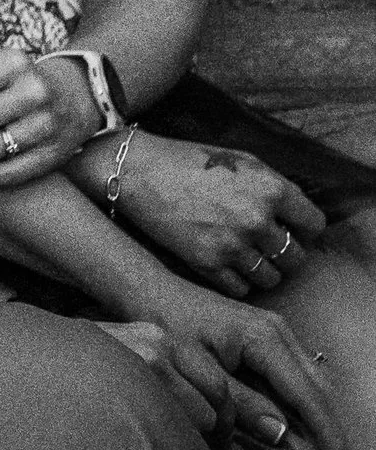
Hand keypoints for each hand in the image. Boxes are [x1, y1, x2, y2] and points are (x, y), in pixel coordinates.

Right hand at [110, 133, 326, 298]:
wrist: (136, 171)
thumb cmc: (188, 160)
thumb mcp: (240, 160)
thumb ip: (274, 187)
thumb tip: (297, 215)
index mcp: (271, 188)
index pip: (314, 225)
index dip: (301, 227)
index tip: (288, 228)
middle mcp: (256, 218)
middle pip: (295, 258)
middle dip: (282, 252)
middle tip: (262, 244)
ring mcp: (232, 243)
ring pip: (271, 278)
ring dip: (260, 270)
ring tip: (241, 255)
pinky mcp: (207, 262)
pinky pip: (241, 288)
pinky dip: (235, 280)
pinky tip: (223, 263)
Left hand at [117, 275, 354, 449]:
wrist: (150, 290)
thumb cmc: (166, 323)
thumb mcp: (196, 366)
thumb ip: (237, 401)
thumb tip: (280, 433)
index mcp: (264, 338)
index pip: (307, 395)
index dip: (328, 434)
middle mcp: (278, 332)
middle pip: (318, 389)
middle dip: (333, 429)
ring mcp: (276, 331)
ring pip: (312, 382)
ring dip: (322, 417)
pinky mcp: (269, 336)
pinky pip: (297, 374)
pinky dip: (306, 402)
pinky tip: (307, 426)